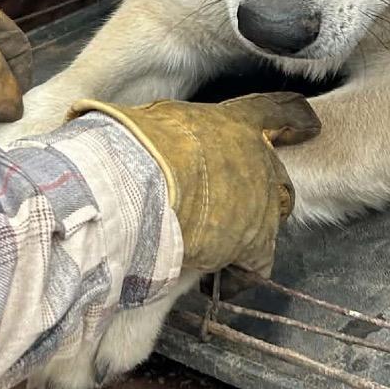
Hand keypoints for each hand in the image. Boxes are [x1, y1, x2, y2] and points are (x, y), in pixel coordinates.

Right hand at [68, 93, 319, 275]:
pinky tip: (227, 277)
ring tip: (228, 238)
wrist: (132, 192)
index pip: (274, 111)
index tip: (307, 122)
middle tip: (245, 196)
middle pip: (277, 170)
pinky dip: (243, 271)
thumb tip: (82, 114)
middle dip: (264, 184)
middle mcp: (255, 156)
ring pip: (272, 214)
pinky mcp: (256, 241)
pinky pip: (258, 261)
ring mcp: (260, 198)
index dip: (290, 118)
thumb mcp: (135, 123)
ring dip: (252, 225)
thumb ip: (140, 126)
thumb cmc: (127, 150)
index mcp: (229, 120)